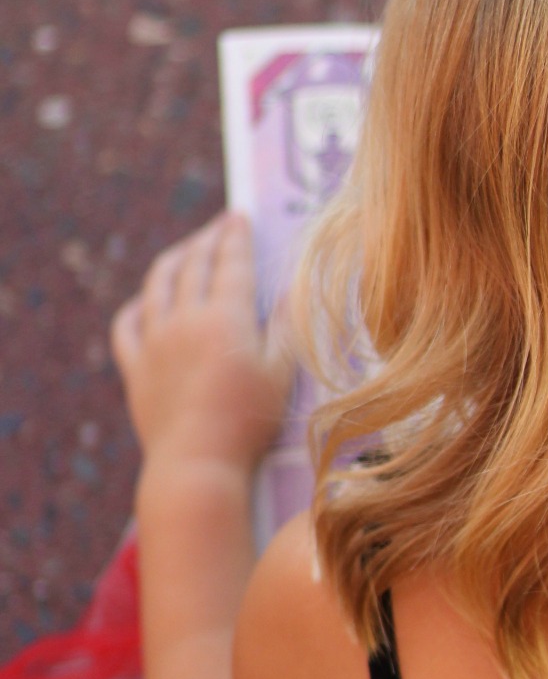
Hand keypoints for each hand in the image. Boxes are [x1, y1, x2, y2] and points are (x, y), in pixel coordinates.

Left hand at [110, 214, 292, 476]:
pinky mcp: (134, 365)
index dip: (236, 236)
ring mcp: (154, 341)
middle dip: (208, 238)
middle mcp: (184, 320)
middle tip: (220, 225)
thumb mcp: (282, 373)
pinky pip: (127, 322)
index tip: (240, 216)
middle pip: (193, 264)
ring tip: (187, 249)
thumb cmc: (250, 420)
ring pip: (157, 284)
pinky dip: (139, 303)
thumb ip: (285, 326)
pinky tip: (149, 300)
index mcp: (225, 318)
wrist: (197, 461)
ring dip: (174, 259)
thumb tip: (289, 288)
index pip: (230, 262)